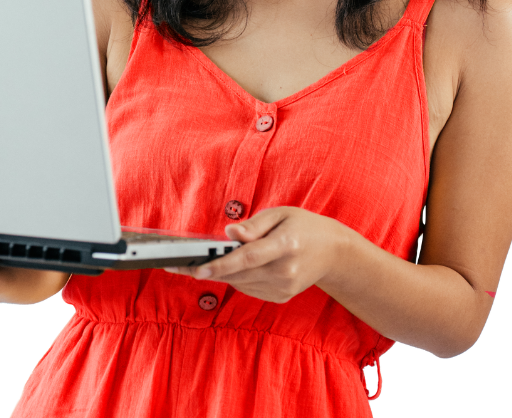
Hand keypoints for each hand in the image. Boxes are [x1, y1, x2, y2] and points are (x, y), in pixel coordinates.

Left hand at [164, 207, 346, 302]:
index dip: (220, 264)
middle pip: (238, 273)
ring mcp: (284, 288)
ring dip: (221, 272)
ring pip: (239, 283)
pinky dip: (236, 277)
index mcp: (285, 245)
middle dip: (207, 269)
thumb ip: (253, 225)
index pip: (247, 258)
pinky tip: (235, 265)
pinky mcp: (280, 297)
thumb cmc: (303, 226)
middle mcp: (285, 271)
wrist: (333, 252)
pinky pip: (248, 288)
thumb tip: (229, 234)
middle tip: (178, 264)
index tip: (197, 269)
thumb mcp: (280, 213)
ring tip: (205, 259)